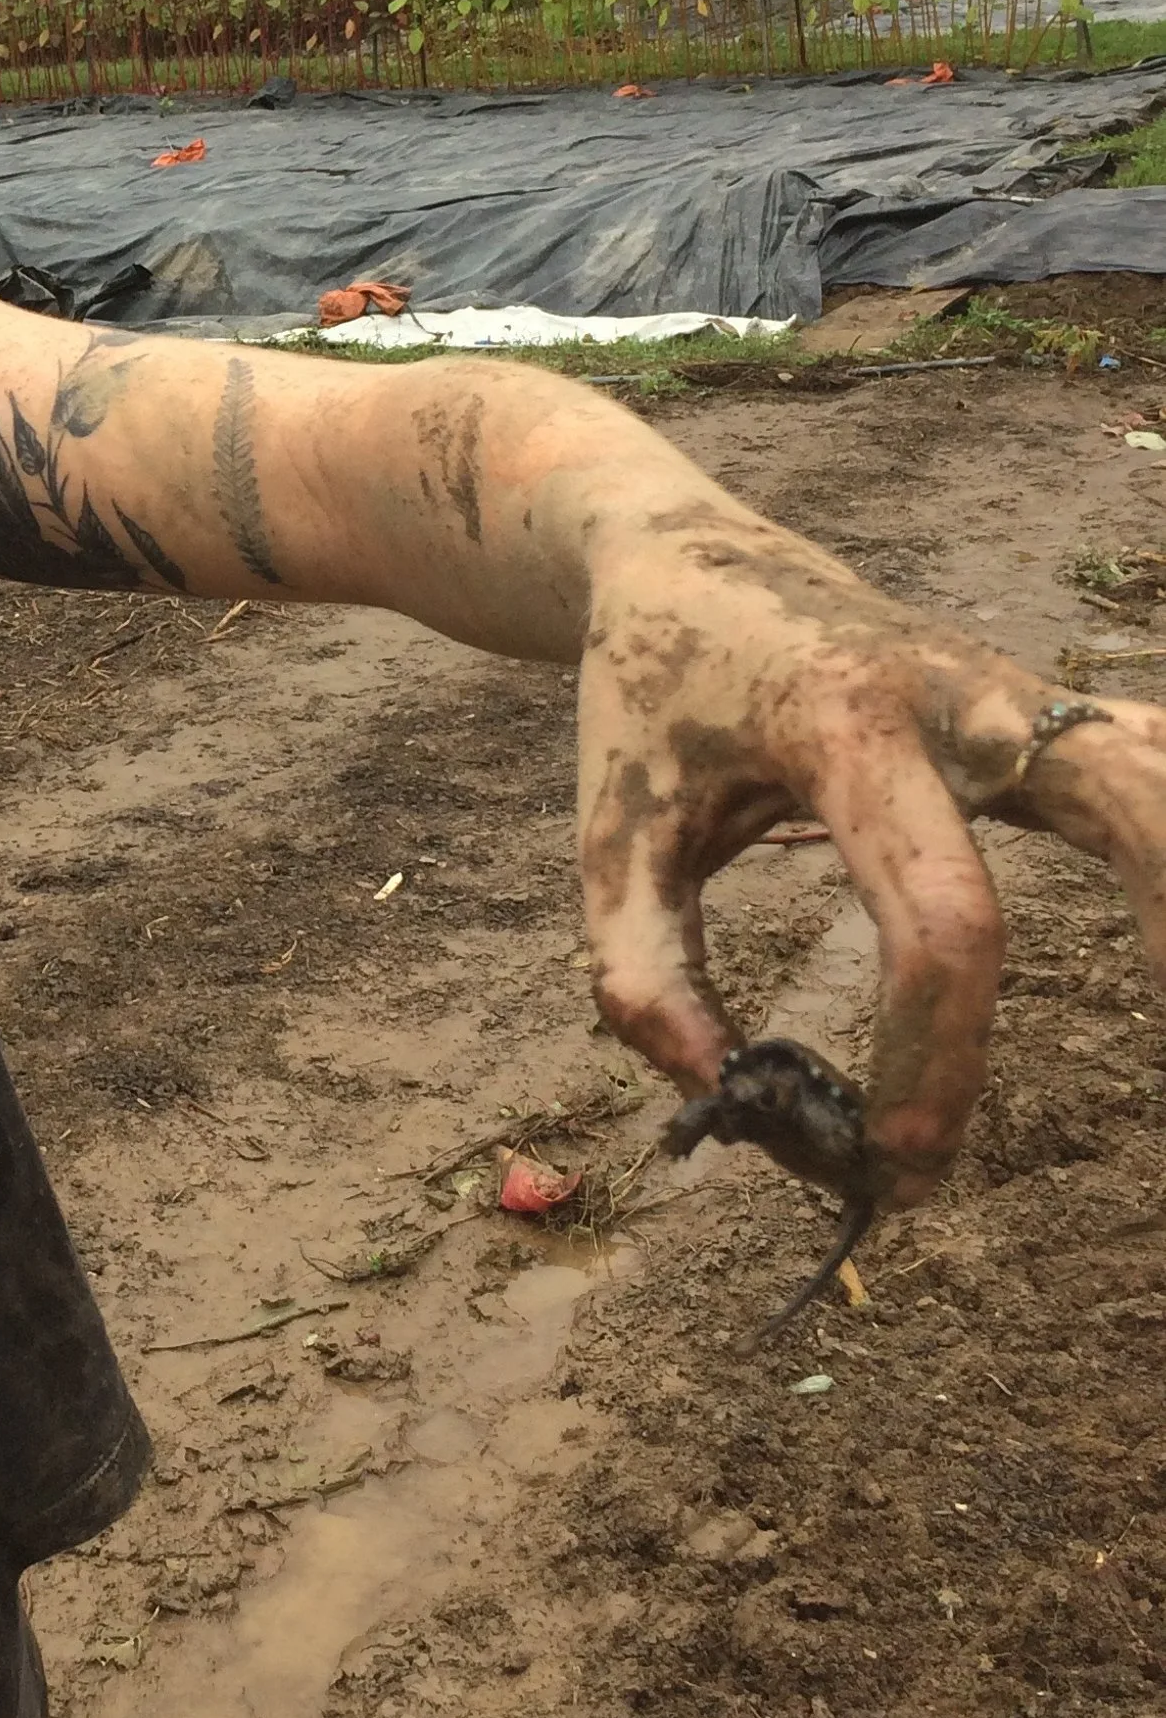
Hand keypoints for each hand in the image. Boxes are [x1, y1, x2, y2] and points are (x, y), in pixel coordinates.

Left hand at [576, 496, 1165, 1203]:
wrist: (686, 556)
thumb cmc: (651, 700)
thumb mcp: (607, 830)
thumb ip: (642, 974)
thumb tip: (731, 1100)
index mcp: (847, 723)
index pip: (943, 918)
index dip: (938, 1057)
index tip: (897, 1161)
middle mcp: (965, 696)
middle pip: (1135, 807)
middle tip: (1160, 1086)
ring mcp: (1022, 697)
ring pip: (1163, 774)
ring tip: (1156, 1010)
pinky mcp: (1047, 718)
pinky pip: (1151, 777)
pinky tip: (1157, 939)